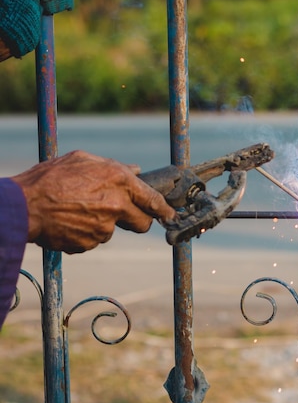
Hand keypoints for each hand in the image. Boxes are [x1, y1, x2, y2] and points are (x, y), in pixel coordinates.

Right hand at [11, 150, 176, 253]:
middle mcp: (117, 205)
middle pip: (142, 223)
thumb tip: (136, 170)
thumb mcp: (83, 160)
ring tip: (78, 211)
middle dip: (138, 221)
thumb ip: (114, 166)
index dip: (164, 210)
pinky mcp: (90, 243)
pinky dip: (85, 233)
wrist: (23, 206)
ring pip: (113, 230)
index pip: (153, 200)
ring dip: (103, 224)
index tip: (170, 216)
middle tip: (122, 215)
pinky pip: (93, 239)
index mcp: (119, 181)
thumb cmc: (50, 178)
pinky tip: (69, 221)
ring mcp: (104, 227)